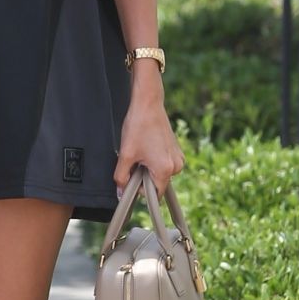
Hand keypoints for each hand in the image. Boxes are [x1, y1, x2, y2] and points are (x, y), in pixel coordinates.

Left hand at [114, 78, 183, 194]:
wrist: (148, 105)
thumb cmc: (138, 127)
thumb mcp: (125, 154)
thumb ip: (121, 177)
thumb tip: (120, 192)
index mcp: (165, 170)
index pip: (154, 194)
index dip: (140, 190)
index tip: (131, 179)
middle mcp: (177, 166)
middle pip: (156, 183)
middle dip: (143, 176)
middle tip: (134, 159)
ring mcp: (178, 158)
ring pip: (159, 173)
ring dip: (148, 168)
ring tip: (141, 151)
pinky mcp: (177, 151)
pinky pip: (164, 163)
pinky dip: (154, 160)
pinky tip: (147, 146)